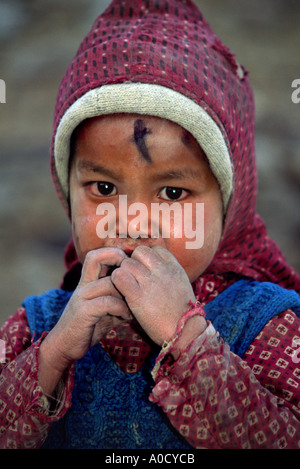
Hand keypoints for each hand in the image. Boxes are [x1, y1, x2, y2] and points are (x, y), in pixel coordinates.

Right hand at [38, 247, 130, 393]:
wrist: (65, 346)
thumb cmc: (89, 326)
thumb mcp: (106, 308)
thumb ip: (118, 296)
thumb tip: (141, 290)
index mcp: (88, 281)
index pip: (97, 255)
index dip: (114, 253)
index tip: (132, 268)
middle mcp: (83, 285)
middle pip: (95, 257)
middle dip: (119, 261)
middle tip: (135, 279)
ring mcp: (82, 297)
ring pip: (109, 282)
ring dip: (127, 294)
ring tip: (135, 307)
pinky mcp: (82, 312)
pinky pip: (107, 302)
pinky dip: (122, 308)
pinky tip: (127, 317)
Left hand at [111, 245, 204, 347]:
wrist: (184, 331)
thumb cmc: (181, 312)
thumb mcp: (181, 283)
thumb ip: (169, 272)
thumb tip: (154, 266)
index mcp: (173, 267)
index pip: (154, 248)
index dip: (147, 258)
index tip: (146, 270)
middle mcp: (161, 270)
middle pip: (139, 252)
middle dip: (134, 263)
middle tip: (134, 278)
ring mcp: (149, 282)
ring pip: (127, 262)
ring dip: (124, 272)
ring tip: (127, 286)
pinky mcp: (137, 296)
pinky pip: (119, 276)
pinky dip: (117, 281)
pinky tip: (122, 291)